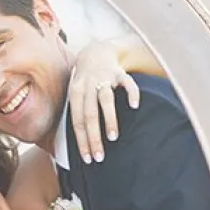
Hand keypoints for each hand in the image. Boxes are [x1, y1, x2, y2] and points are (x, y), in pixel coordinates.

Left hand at [67, 41, 140, 163]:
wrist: (97, 51)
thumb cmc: (85, 81)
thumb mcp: (76, 94)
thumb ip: (77, 114)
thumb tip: (76, 145)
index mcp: (75, 93)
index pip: (77, 121)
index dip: (81, 141)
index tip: (88, 158)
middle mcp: (88, 85)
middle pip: (89, 114)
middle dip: (93, 137)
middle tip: (99, 156)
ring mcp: (104, 78)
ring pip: (105, 100)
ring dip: (109, 119)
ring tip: (113, 138)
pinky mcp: (120, 72)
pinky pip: (127, 83)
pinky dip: (131, 93)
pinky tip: (135, 106)